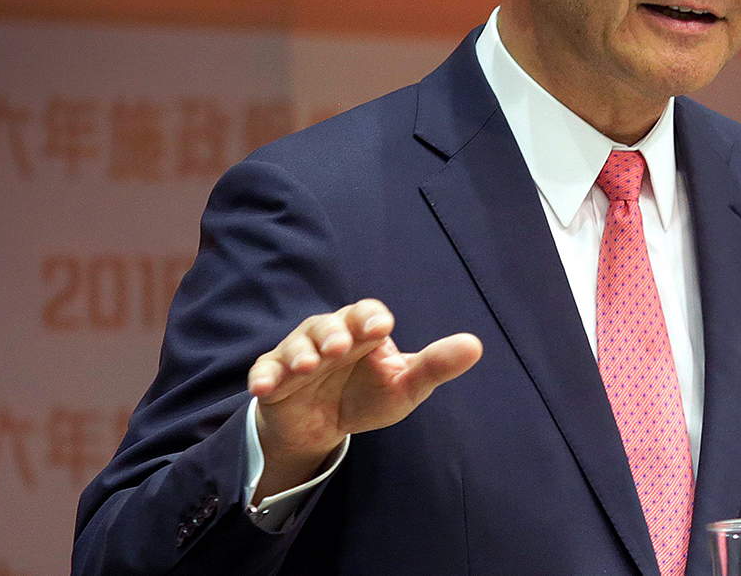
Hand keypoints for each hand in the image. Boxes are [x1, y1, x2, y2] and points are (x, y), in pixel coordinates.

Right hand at [246, 298, 481, 499]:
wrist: (324, 425)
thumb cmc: (368, 395)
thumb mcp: (404, 387)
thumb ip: (435, 366)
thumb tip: (476, 346)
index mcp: (363, 332)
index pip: (367, 314)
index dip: (371, 318)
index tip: (381, 328)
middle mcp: (329, 335)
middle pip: (328, 324)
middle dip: (333, 334)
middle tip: (339, 348)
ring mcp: (297, 354)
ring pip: (296, 344)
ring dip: (301, 353)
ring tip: (308, 366)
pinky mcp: (273, 377)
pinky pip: (265, 372)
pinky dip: (264, 376)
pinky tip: (265, 386)